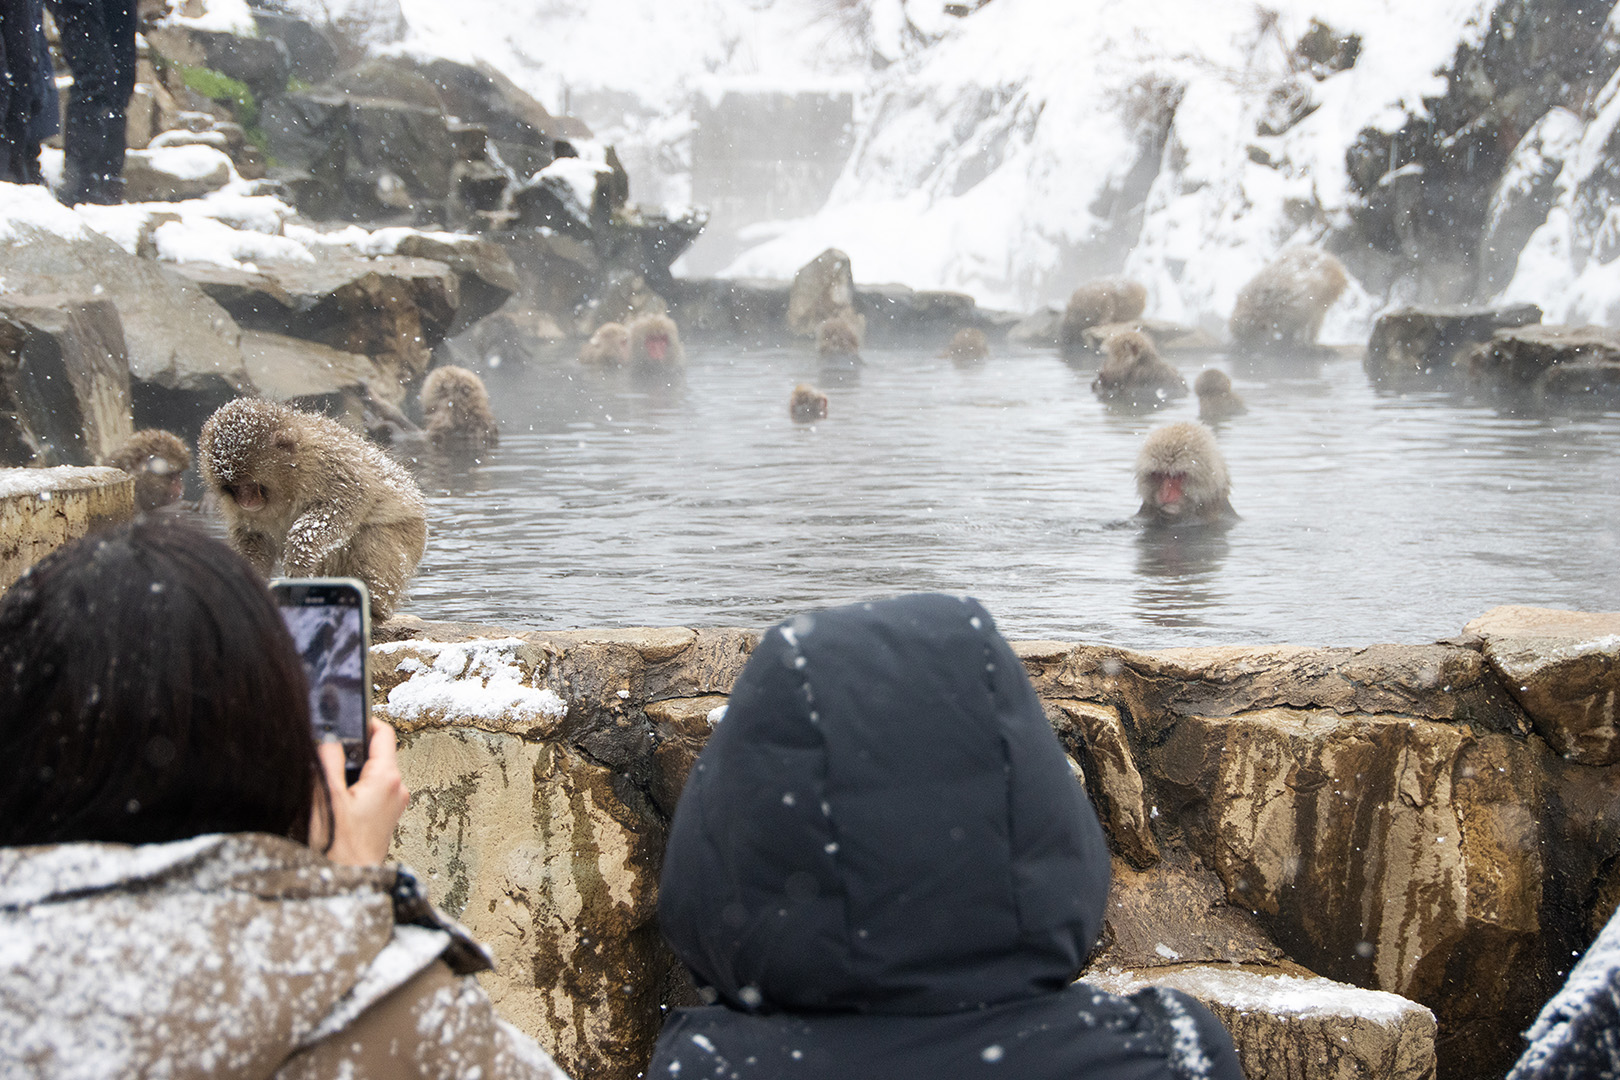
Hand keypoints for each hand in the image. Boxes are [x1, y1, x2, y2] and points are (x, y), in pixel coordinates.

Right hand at [311, 719, 410, 866]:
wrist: (350, 883)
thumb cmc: (340, 848)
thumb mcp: (326, 796)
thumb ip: (328, 760)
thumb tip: (331, 738)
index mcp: (387, 778)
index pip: (383, 733)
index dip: (364, 721)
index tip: (347, 717)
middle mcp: (397, 788)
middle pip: (377, 752)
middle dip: (353, 749)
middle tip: (328, 751)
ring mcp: (394, 804)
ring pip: (373, 772)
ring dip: (352, 771)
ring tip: (330, 781)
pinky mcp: (386, 817)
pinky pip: (372, 790)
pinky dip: (356, 788)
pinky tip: (336, 799)